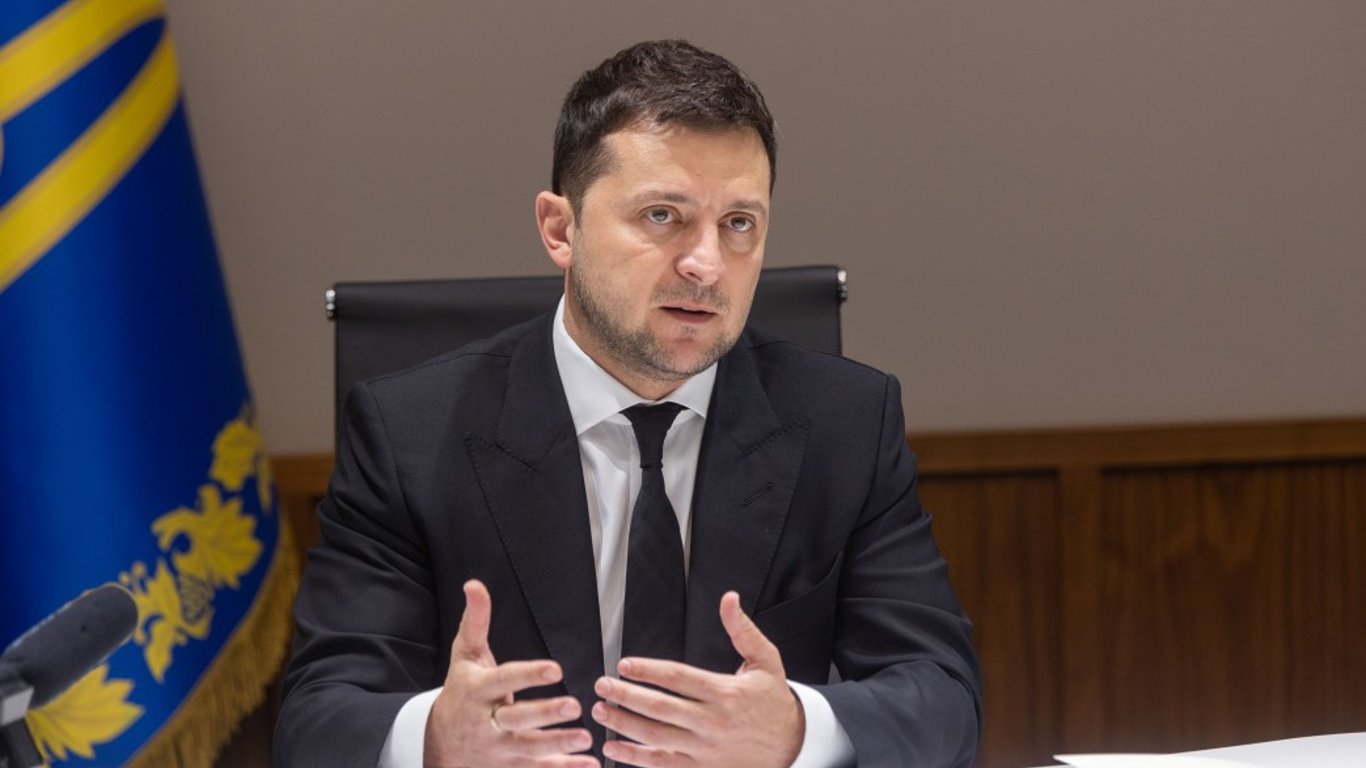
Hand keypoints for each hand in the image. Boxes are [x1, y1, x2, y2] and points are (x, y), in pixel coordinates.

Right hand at [424, 580, 598, 766]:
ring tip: (585, 738)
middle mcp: (487, 721)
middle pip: (517, 719)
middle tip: (574, 705)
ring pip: (530, 749)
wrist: (440, 742)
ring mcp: (498, 748)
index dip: (529, 675)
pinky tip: (590, 765)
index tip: (555, 668)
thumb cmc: (461, 692)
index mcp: (478, 690)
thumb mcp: (464, 656)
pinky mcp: (510, 766)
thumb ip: (475, 621)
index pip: (504, 680)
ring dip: (558, 745)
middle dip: (545, 714)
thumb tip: (475, 585)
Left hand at [592, 591, 803, 767]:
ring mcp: (704, 748)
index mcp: (724, 692)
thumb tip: (729, 599)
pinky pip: (662, 763)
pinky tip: (614, 747)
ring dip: (624, 724)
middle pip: (660, 707)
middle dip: (626, 695)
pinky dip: (635, 757)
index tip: (624, 664)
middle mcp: (712, 721)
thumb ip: (742, 630)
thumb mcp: (766, 660)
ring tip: (601, 711)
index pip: (678, 678)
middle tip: (602, 685)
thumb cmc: (775, 701)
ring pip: (656, 736)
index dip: (648, 670)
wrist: (793, 744)